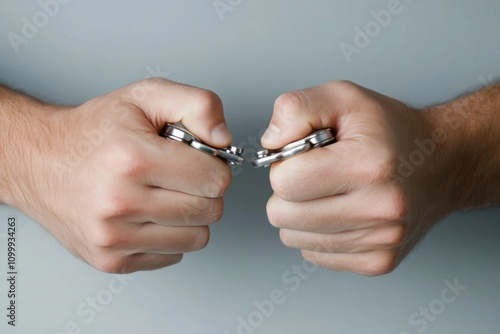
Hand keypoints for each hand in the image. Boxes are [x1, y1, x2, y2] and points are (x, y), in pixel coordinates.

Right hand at [5, 79, 231, 272]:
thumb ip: (197, 105)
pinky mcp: (111, 260)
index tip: (197, 161)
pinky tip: (149, 215)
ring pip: (197, 238)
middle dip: (205, 191)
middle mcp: (120, 202)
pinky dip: (170, 236)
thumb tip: (224, 139)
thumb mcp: (147, 96)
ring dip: (190, 217)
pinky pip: (173, 255)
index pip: (215, 179)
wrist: (41, 162)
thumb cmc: (96, 132)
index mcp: (133, 158)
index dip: (214, 167)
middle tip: (181, 176)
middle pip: (210, 211)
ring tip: (165, 194)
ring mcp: (113, 237)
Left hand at [261, 81, 463, 275]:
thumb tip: (270, 142)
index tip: (304, 156)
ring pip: (293, 238)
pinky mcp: (378, 262)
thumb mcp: (343, 98)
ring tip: (330, 191)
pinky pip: (314, 253)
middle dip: (288, 191)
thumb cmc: (390, 130)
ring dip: (301, 213)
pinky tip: (341, 211)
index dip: (284, 165)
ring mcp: (381, 242)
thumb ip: (296, 109)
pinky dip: (318, 233)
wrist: (440, 163)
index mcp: (369, 166)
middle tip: (315, 174)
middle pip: (282, 215)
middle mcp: (379, 210)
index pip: (285, 183)